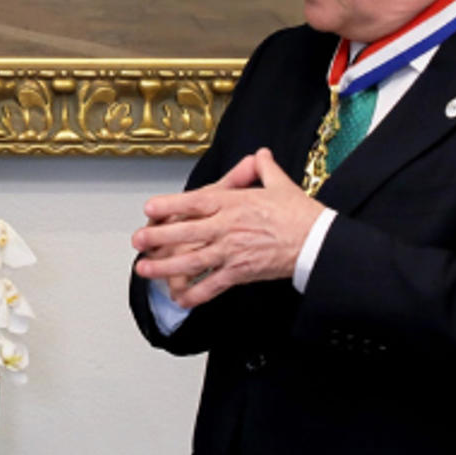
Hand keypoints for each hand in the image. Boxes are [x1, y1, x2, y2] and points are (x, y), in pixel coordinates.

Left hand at [131, 150, 325, 308]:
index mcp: (234, 202)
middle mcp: (228, 227)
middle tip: (137, 240)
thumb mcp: (281, 184)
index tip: (149, 208)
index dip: (169, 205)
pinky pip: (212, 286)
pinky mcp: (241, 273)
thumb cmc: (301, 214)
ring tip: (144, 270)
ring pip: (192, 261)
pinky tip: (179, 299)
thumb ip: (264, 169)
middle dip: (157, 238)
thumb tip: (261, 155)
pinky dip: (195, 294)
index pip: (195, 201)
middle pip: (185, 232)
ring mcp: (232, 252)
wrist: (318, 243)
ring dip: (165, 267)